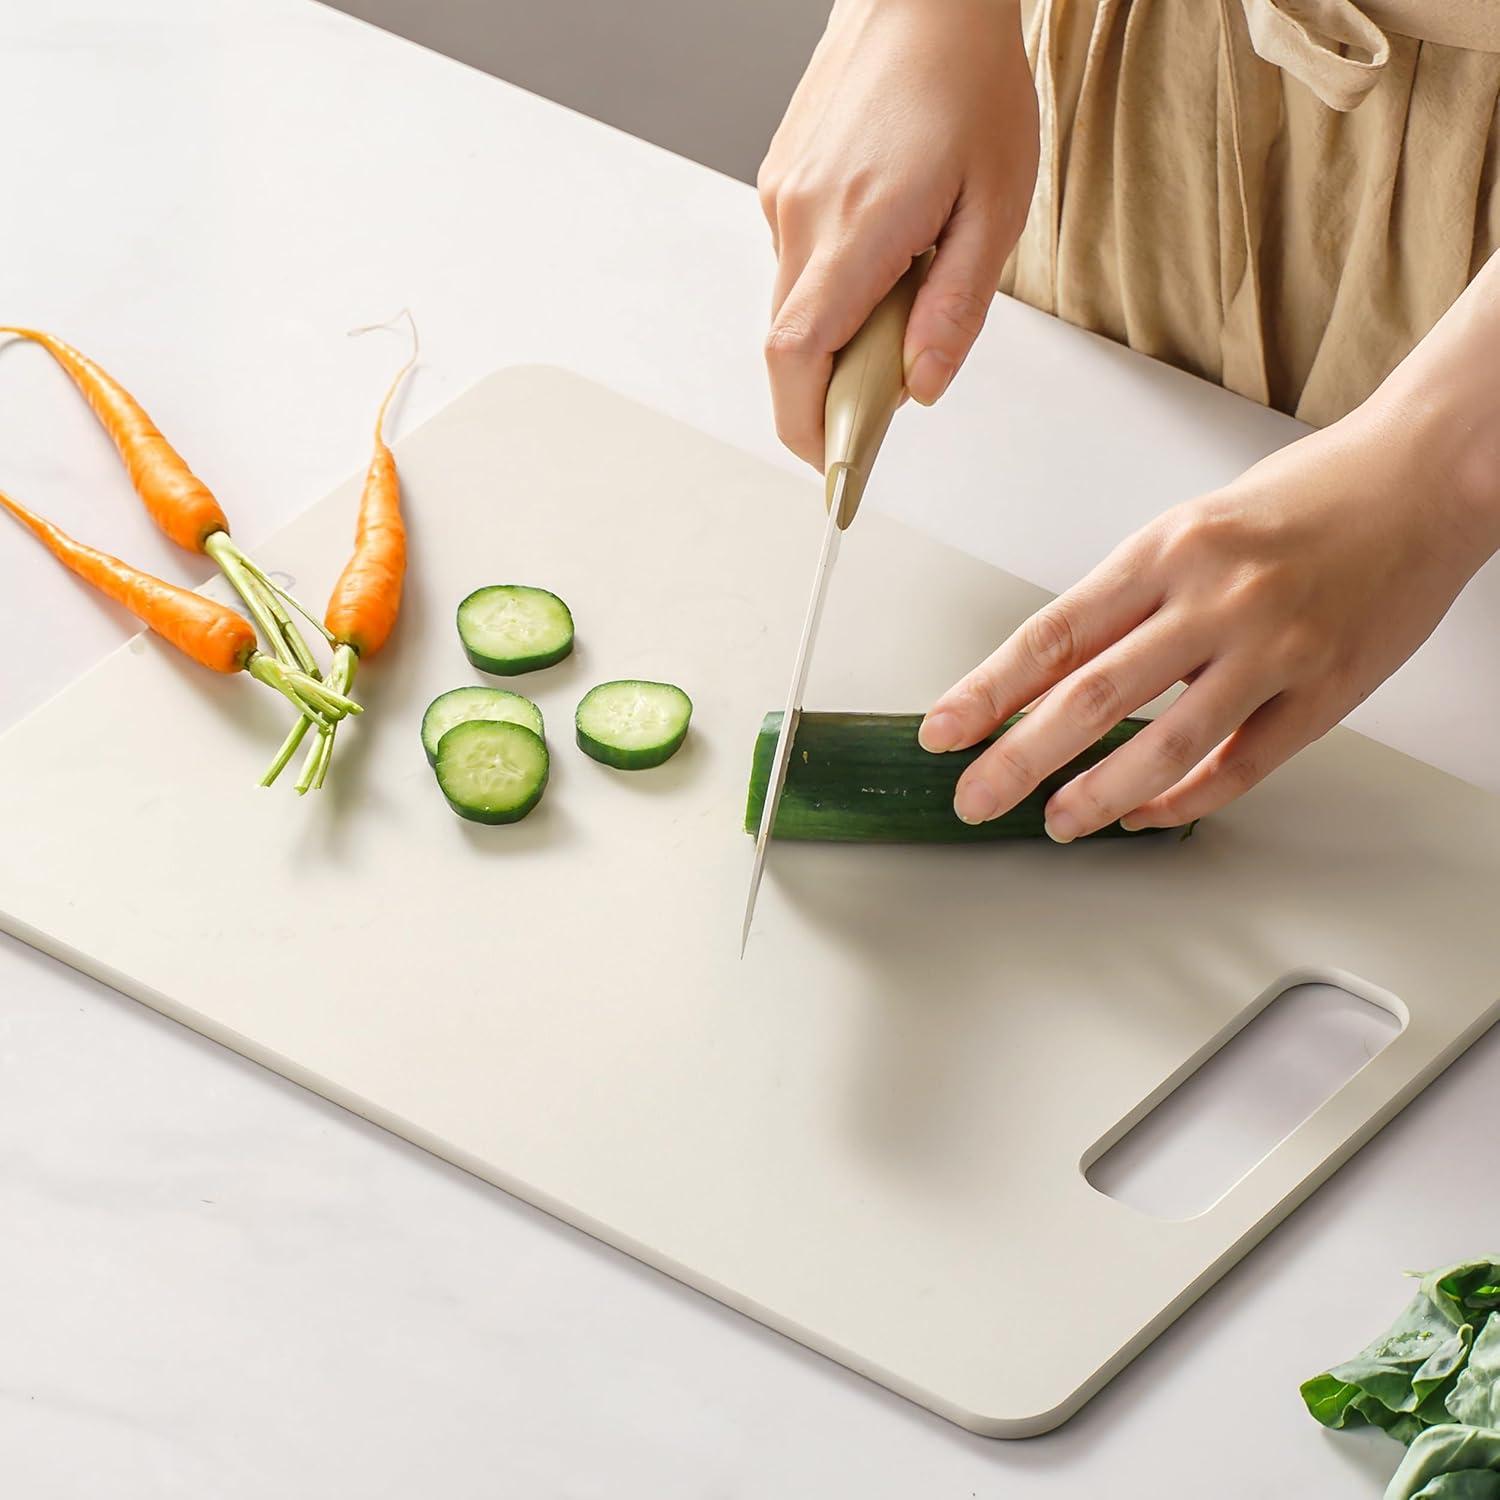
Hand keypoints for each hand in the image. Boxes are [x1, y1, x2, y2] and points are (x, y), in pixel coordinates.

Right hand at [756, 0, 1037, 466]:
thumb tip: (921, 386)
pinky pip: (798, 263)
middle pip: (793, 345)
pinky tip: (886, 243)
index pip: (798, 358)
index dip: (808, 428)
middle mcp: (800, 216)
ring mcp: (781, 197)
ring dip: (841, 328)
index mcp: (855, 228)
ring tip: (908, 279)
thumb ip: (956, 309)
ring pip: (796, 305)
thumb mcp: (996, 208)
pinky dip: (835, 285)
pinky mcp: (779, 183)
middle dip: (837, 387)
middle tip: (896, 377)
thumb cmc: (971, 84)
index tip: (833, 467)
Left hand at [918, 398, 1499, 836]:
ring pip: (1166, 745)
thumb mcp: (1191, 529)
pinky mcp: (1325, 691)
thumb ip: (1128, 602)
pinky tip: (1144, 814)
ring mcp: (1273, 648)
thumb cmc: (1303, 499)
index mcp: (1166, 550)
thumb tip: (1052, 679)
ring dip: (1097, 795)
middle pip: (1093, 696)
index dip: (988, 692)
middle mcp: (1214, 598)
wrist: (1427, 477)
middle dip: (1018, 759)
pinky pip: (1240, 766)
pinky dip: (1183, 800)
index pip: (1054, 634)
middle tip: (974, 798)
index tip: (942, 732)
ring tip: (1055, 821)